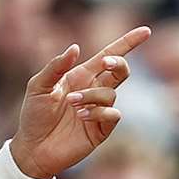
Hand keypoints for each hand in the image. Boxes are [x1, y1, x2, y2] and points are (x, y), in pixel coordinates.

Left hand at [10, 29, 151, 178]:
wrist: (32, 148)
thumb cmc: (34, 115)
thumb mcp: (38, 86)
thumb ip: (55, 67)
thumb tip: (75, 48)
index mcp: (81, 75)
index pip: (109, 55)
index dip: (128, 43)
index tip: (146, 31)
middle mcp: (94, 90)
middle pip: (120, 70)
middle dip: (118, 62)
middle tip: (106, 63)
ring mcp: (99, 110)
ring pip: (111, 93)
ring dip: (92, 95)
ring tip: (72, 103)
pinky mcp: (101, 129)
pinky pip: (113, 115)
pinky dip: (99, 112)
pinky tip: (81, 116)